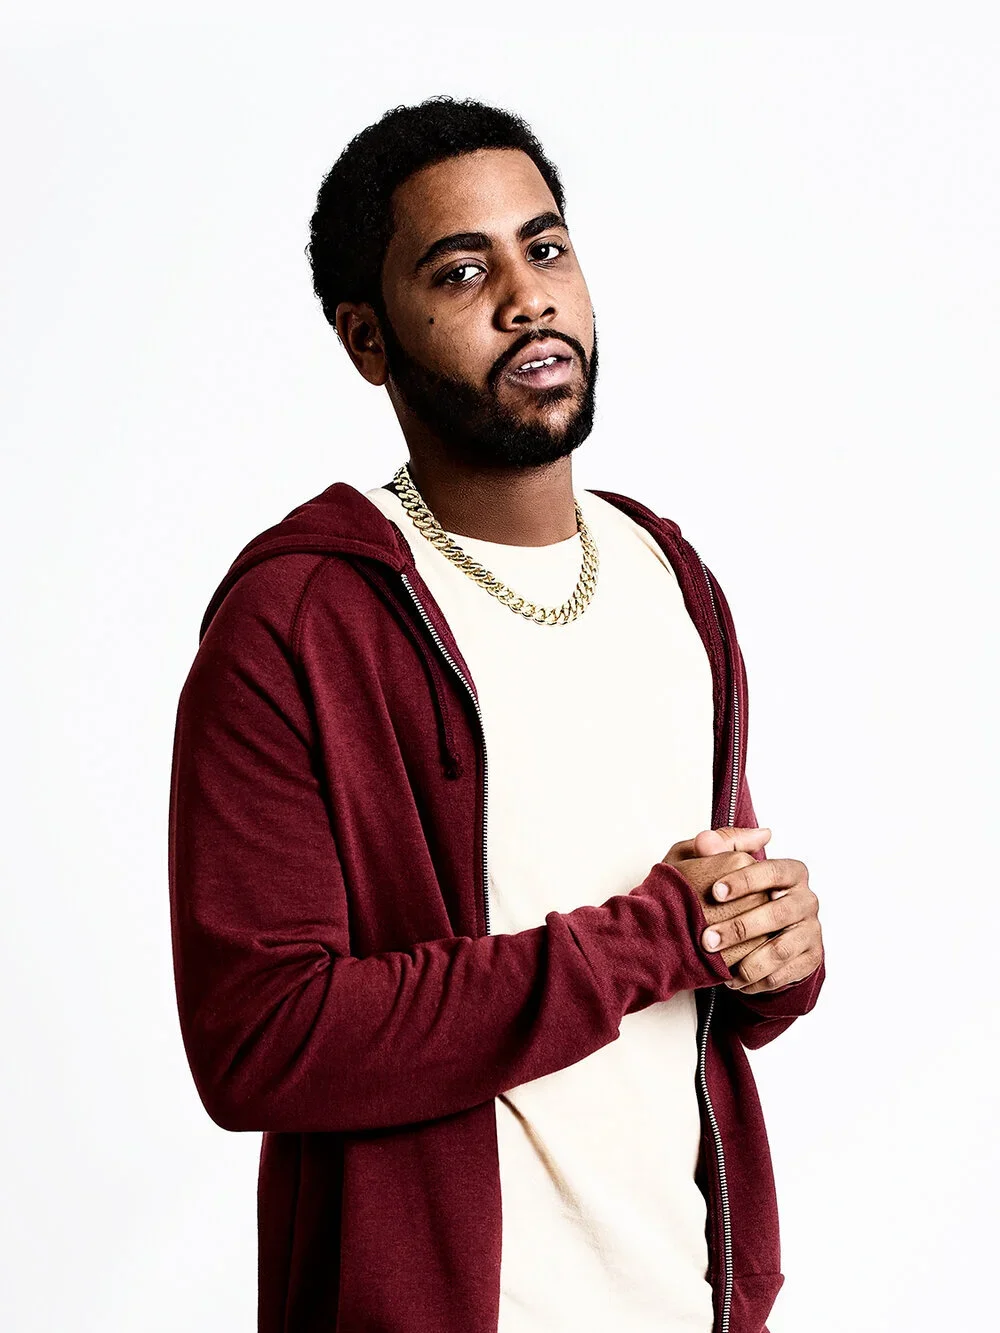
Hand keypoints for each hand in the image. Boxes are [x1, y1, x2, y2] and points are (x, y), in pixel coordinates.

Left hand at [681, 827, 823, 994]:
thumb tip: (706, 840)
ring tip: (719, 968)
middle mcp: (807, 900)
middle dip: (739, 928)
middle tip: (707, 939)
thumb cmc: (739, 894)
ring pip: (781, 949)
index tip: (715, 892)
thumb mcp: (723, 866)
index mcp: (791, 872)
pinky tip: (734, 981)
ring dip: (748, 962)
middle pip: (777, 913)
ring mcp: (811, 930)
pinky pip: (784, 974)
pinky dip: (757, 981)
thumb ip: (716, 850)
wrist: (761, 931)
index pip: (772, 871)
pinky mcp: (810, 958)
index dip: (745, 880)